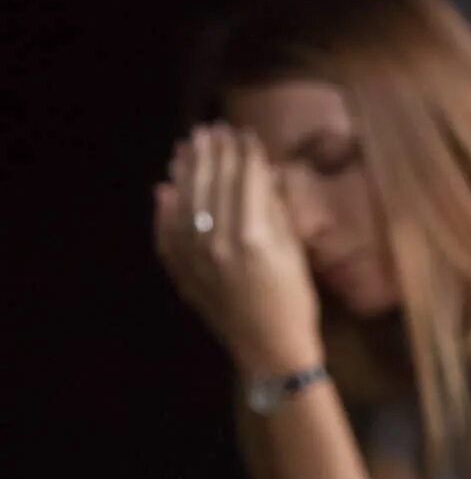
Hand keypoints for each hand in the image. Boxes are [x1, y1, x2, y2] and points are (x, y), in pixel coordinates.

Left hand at [155, 125, 323, 377]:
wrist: (270, 349)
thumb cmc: (295, 301)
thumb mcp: (296, 253)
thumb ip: (277, 211)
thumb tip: (266, 174)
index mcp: (254, 236)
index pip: (246, 181)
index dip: (246, 155)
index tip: (245, 134)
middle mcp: (218, 241)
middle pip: (213, 184)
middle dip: (214, 154)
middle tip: (212, 129)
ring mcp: (194, 256)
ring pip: (185, 201)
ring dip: (186, 171)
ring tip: (187, 147)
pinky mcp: (181, 270)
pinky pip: (166, 232)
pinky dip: (165, 208)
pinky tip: (166, 187)